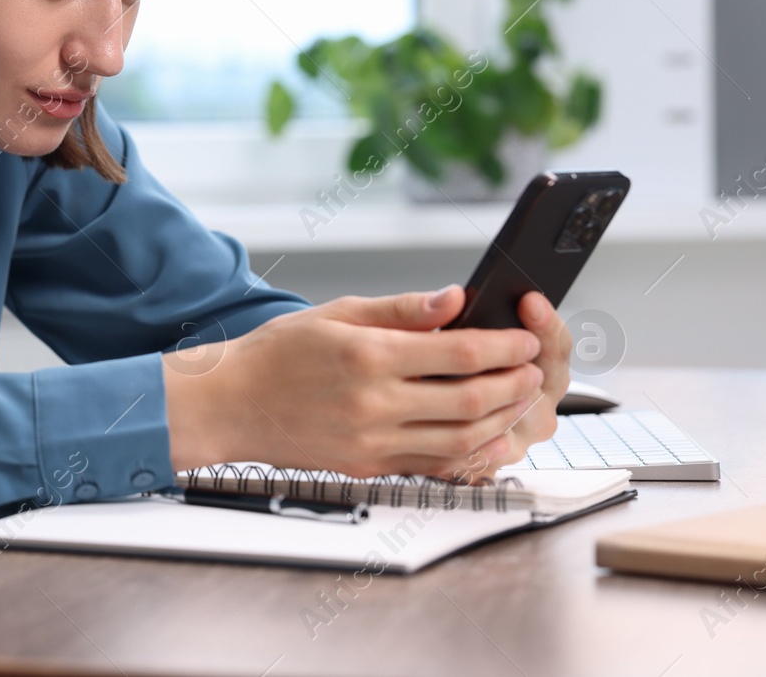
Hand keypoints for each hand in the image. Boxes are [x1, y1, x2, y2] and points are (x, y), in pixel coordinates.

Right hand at [162, 285, 568, 480]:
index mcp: (368, 356)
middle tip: (533, 369)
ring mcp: (372, 441)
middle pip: (470, 399)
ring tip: (518, 399)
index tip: (525, 339)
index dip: (503, 347)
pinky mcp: (369, 466)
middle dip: (513, 383)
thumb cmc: (277, 353)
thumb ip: (401, 308)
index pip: (458, 354)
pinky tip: (489, 436)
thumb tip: (455, 299)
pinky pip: (434, 464)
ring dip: (502, 419)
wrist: (231, 404)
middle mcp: (374, 404)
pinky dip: (471, 452)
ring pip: (461, 438)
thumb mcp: (336, 312)